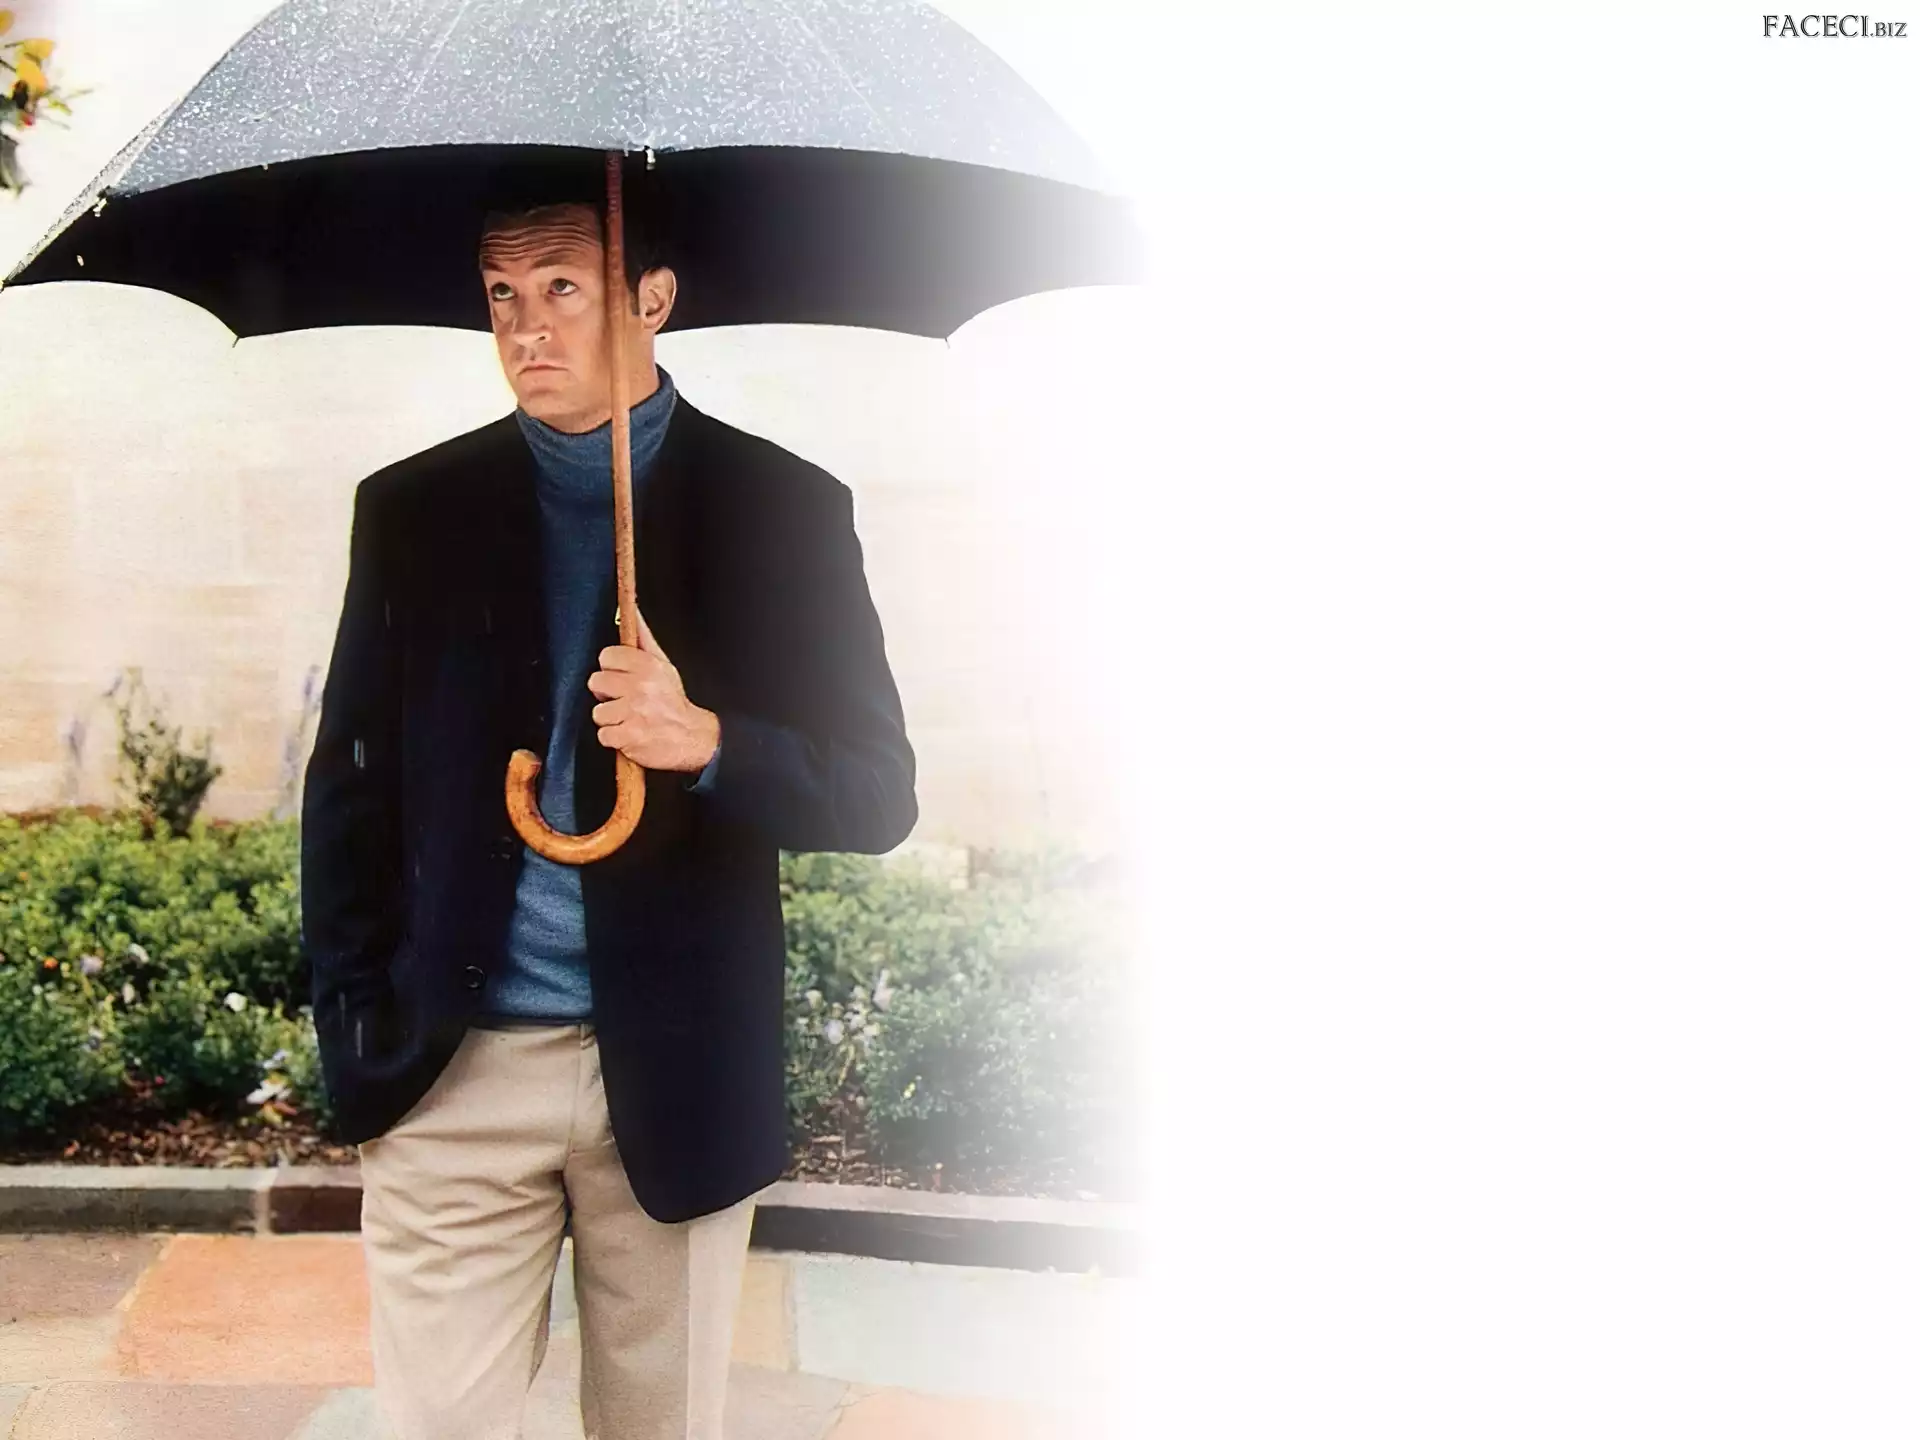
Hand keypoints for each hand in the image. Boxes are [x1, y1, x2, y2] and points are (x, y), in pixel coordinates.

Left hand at [586, 614, 720, 772]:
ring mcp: (634, 712)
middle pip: (596, 682)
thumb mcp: (664, 666)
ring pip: (598, 711)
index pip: (607, 656)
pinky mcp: (629, 736)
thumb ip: (644, 639)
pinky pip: (603, 734)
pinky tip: (629, 734)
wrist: (692, 738)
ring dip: (611, 719)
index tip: (622, 678)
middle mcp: (640, 686)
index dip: (611, 669)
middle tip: (625, 701)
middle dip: (608, 694)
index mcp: (648, 666)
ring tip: (629, 719)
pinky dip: (614, 739)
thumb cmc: (674, 703)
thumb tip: (633, 610)